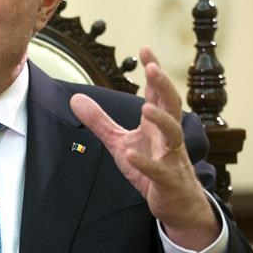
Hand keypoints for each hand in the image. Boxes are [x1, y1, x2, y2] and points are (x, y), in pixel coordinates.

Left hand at [70, 46, 219, 250]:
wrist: (177, 204)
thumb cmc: (152, 168)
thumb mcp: (120, 142)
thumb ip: (99, 121)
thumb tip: (75, 98)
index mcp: (156, 124)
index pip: (157, 91)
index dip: (154, 70)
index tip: (146, 48)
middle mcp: (168, 136)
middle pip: (172, 105)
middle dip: (164, 86)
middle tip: (154, 67)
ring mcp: (171, 158)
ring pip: (173, 134)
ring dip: (162, 120)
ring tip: (146, 107)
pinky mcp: (167, 180)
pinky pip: (159, 170)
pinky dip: (145, 162)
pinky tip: (132, 155)